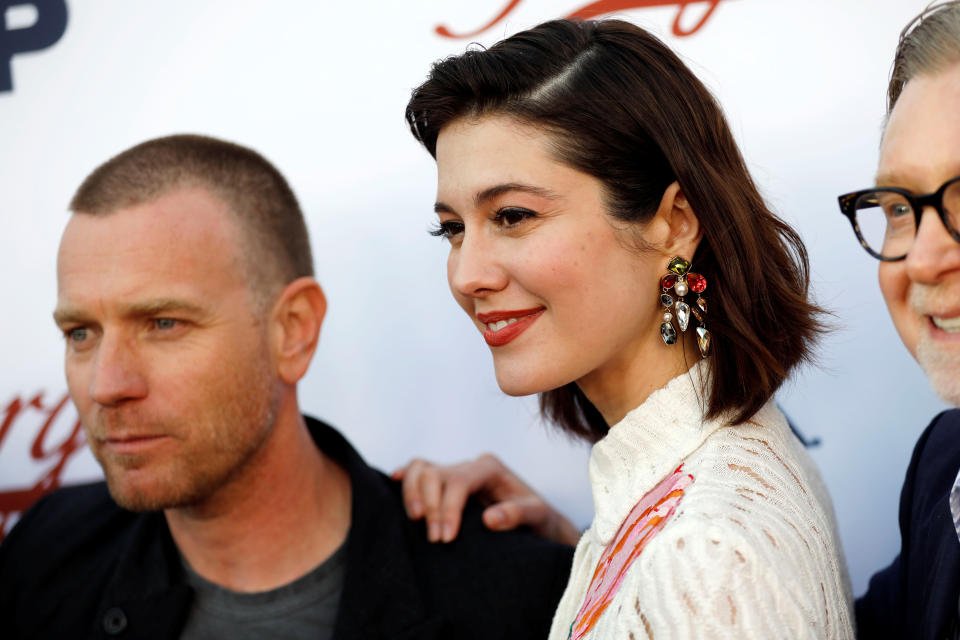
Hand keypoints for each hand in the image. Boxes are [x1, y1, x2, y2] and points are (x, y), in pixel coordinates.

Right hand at [391, 453, 578, 545]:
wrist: (534, 520)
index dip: (448, 508)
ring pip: (421, 468)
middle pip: (435, 474)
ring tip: (416, 521)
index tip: (446, 538)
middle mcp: (469, 464)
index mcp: (489, 467)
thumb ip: (518, 514)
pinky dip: (405, 476)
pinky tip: (393, 481)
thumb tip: (489, 519)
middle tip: (436, 540)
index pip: (459, 481)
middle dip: (430, 506)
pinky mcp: (444, 482)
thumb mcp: (537, 516)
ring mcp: (455, 470)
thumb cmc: (537, 518)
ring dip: (412, 494)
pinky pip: (418, 470)